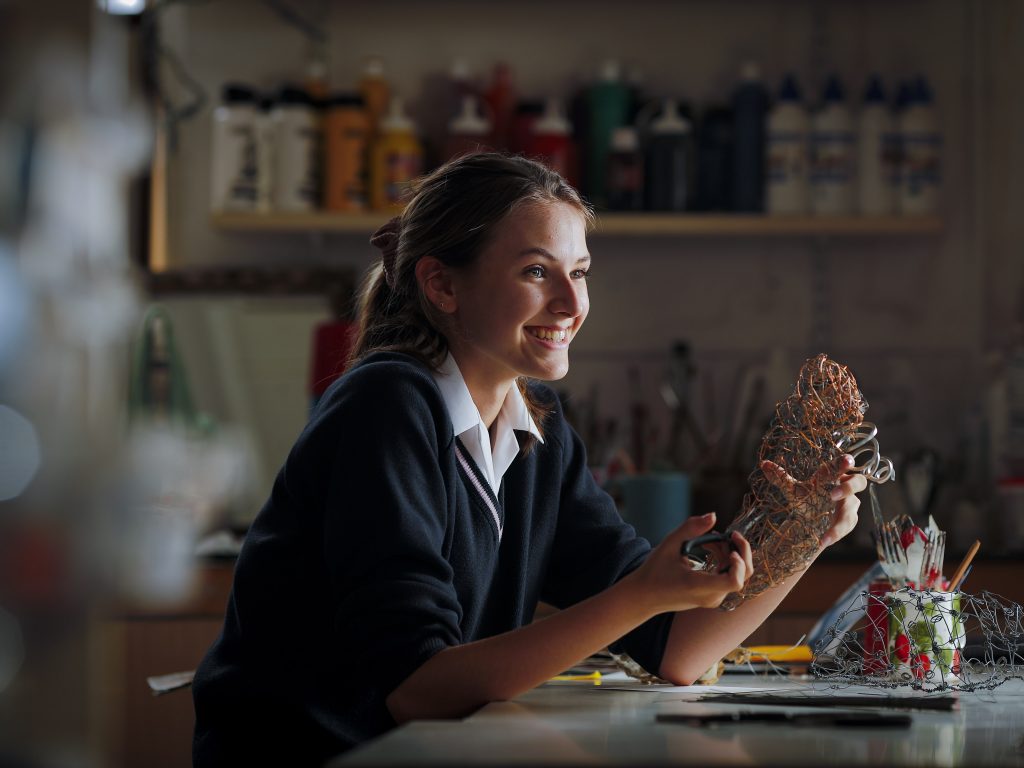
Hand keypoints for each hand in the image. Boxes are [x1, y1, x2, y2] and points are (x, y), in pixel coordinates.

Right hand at [630, 513, 753, 612]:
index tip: (729, 546)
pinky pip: (728, 578)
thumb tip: (713, 515)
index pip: (734, 582)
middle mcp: (710, 597)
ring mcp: (713, 599)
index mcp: (699, 586)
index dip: (739, 562)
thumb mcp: (669, 544)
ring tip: (712, 540)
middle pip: (742, 576)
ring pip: (737, 575)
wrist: (645, 596)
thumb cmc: (654, 571)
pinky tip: (711, 548)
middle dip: (740, 551)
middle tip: (729, 534)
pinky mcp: (712, 597)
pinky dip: (725, 561)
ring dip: (731, 554)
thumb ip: (691, 528)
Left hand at [760, 453, 866, 549]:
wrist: (809, 521)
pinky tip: (823, 541)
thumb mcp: (793, 489)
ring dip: (838, 524)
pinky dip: (834, 535)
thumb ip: (780, 478)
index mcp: (833, 475)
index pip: (842, 465)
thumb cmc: (806, 498)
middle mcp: (845, 488)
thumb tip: (763, 464)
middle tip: (832, 495)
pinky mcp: (849, 521)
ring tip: (824, 536)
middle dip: (848, 487)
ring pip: (850, 511)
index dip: (846, 462)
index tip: (846, 460)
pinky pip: (846, 527)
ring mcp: (849, 505)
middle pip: (859, 482)